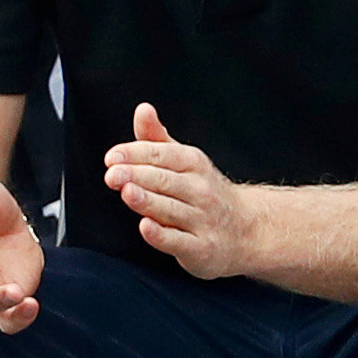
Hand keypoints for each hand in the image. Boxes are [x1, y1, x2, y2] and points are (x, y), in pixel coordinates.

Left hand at [103, 103, 257, 280]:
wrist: (246, 230)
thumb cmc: (202, 192)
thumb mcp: (183, 161)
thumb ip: (156, 138)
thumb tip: (143, 109)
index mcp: (193, 163)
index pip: (161, 154)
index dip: (134, 154)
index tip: (111, 158)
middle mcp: (200, 190)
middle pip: (163, 180)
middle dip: (136, 175)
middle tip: (112, 175)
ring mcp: (202, 220)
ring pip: (169, 208)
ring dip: (147, 200)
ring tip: (127, 192)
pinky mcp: (201, 248)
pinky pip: (179, 241)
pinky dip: (162, 235)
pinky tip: (146, 227)